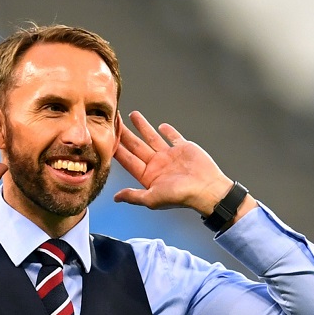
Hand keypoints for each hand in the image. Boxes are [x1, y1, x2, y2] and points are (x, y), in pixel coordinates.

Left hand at [113, 111, 234, 216]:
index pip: (128, 160)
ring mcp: (170, 156)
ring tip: (132, 115)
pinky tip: (160, 125)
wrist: (207, 189)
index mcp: (148, 176)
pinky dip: (167, 131)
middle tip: (114, 120)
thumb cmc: (180, 197)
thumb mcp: (153, 199)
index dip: (117, 149)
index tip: (106, 137)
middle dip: (125, 134)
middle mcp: (157, 165)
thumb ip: (133, 196)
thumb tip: (115, 198)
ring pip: (152, 138)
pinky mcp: (184, 148)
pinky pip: (173, 137)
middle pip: (136, 146)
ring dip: (142, 127)